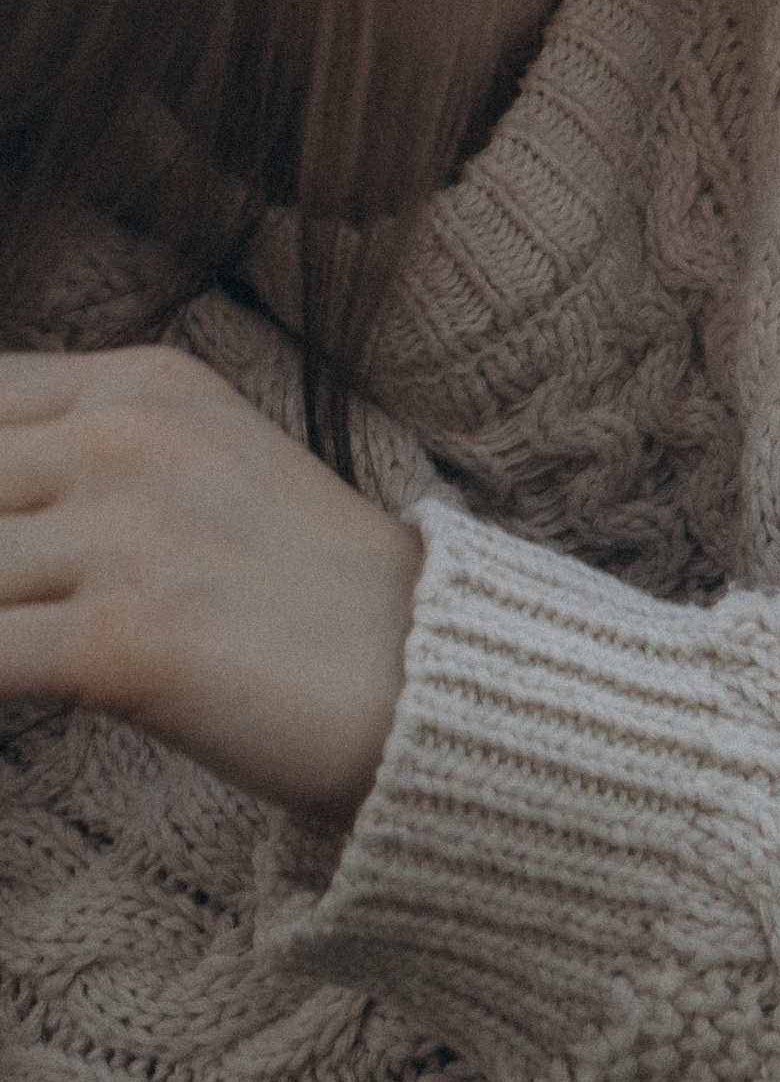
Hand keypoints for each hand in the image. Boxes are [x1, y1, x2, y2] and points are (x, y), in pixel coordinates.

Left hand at [0, 347, 420, 825]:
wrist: (434, 676)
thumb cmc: (307, 595)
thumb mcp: (201, 468)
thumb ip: (81, 457)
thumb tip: (3, 512)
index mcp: (142, 384)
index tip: (16, 545)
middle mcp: (125, 435)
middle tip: (20, 602)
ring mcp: (125, 533)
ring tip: (25, 647)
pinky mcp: (120, 639)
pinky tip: (16, 697)